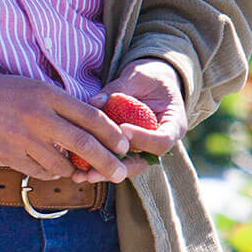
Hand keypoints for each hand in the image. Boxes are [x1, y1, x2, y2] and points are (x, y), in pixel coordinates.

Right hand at [0, 69, 131, 182]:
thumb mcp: (32, 87)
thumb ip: (59, 106)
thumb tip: (88, 128)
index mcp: (46, 94)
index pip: (89, 115)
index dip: (111, 133)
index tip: (124, 145)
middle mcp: (38, 116)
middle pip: (83, 144)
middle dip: (106, 162)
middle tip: (120, 173)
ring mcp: (23, 138)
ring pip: (61, 164)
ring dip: (72, 169)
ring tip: (74, 168)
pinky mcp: (9, 156)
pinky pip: (39, 172)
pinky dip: (49, 173)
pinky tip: (47, 166)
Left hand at [84, 59, 187, 180]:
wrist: (154, 80)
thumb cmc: (149, 76)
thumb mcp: (137, 77)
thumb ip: (119, 88)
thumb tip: (94, 102)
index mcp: (174, 124)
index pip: (162, 141)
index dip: (143, 139)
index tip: (122, 130)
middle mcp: (161, 142)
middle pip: (143, 162)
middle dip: (118, 167)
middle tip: (94, 170)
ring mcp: (145, 148)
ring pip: (127, 165)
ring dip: (105, 170)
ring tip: (82, 175)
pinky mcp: (129, 149)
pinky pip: (116, 158)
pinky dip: (99, 162)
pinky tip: (78, 170)